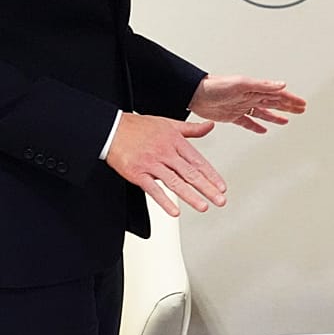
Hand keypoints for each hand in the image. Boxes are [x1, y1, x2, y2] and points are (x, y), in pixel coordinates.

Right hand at [106, 113, 226, 216]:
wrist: (112, 129)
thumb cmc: (139, 127)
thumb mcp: (169, 123)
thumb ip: (191, 129)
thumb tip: (210, 126)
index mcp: (175, 141)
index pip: (197, 161)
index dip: (211, 175)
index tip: (222, 187)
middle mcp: (165, 152)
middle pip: (189, 173)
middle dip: (207, 188)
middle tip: (220, 200)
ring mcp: (151, 163)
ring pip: (174, 182)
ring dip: (190, 196)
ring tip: (203, 206)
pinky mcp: (137, 173)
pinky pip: (153, 189)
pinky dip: (164, 201)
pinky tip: (174, 211)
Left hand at [188, 75, 306, 133]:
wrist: (194, 95)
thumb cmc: (214, 86)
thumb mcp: (241, 84)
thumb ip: (262, 85)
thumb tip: (281, 84)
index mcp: (254, 89)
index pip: (277, 95)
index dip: (290, 100)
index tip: (302, 104)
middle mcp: (249, 97)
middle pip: (273, 102)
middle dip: (288, 106)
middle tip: (301, 109)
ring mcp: (241, 106)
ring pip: (263, 112)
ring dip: (276, 116)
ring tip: (286, 120)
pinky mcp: (232, 116)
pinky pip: (248, 122)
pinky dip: (256, 126)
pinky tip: (262, 130)